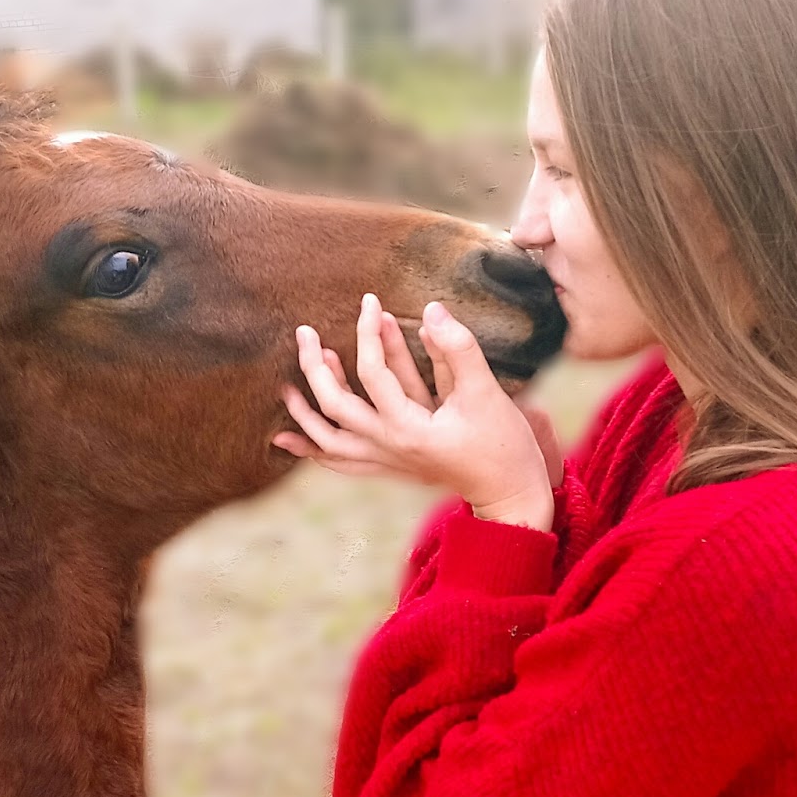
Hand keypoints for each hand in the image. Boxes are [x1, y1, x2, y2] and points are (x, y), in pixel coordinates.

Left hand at [272, 294, 555, 529]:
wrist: (511, 493)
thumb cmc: (503, 444)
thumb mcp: (485, 392)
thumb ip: (458, 349)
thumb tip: (432, 309)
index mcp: (408, 429)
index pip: (372, 374)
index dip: (368, 333)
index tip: (371, 303)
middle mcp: (389, 448)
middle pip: (335, 407)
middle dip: (315, 368)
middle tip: (304, 333)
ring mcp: (387, 462)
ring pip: (330, 442)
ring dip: (305, 414)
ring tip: (285, 388)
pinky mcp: (392, 468)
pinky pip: (342, 463)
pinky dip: (315, 452)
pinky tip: (289, 442)